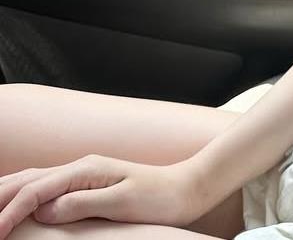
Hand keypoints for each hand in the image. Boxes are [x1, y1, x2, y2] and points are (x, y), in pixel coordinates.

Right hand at [0, 155, 208, 238]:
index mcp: (86, 170)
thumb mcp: (122, 202)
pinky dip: (24, 196)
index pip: (35, 190)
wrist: (187, 189)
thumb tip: (44, 209)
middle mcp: (80, 168)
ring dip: (6, 194)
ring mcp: (83, 175)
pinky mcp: (87, 186)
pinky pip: (46, 189)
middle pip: (26, 179)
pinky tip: (16, 206)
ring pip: (33, 181)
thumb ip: (82, 204)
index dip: (10, 212)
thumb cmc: (159, 197)